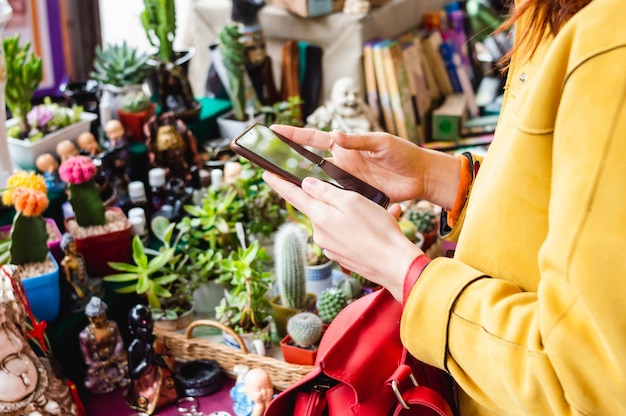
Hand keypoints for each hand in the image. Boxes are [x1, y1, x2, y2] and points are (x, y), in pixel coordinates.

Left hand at [263, 172, 422, 300]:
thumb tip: (307, 185)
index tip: (266, 175)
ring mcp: (331, 246)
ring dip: (353, 214)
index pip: (293, 196)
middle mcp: (320, 233)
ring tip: (378, 212)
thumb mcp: (352, 201)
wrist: (394, 264)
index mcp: (320, 216)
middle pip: (319, 208)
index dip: (278, 183)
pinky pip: (348, 234)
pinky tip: (380, 223)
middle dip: (333, 199)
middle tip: (356, 196)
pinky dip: (360, 227)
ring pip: (336, 221)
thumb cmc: (376, 230)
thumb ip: (327, 192)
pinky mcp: (343, 255)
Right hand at [270, 125, 459, 206]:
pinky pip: (335, 200)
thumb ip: (359, 141)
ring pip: (318, 184)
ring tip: (280, 187)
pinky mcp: (355, 196)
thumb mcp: (382, 143)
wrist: (421, 177)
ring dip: (302, 185)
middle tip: (267, 162)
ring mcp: (347, 181)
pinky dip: (322, 203)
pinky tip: (310, 207)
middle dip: (288, 162)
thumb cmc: (403, 154)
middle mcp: (341, 163)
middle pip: (309, 163)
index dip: (294, 135)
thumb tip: (336, 135)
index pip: (314, 139)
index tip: (274, 131)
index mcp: (345, 147)